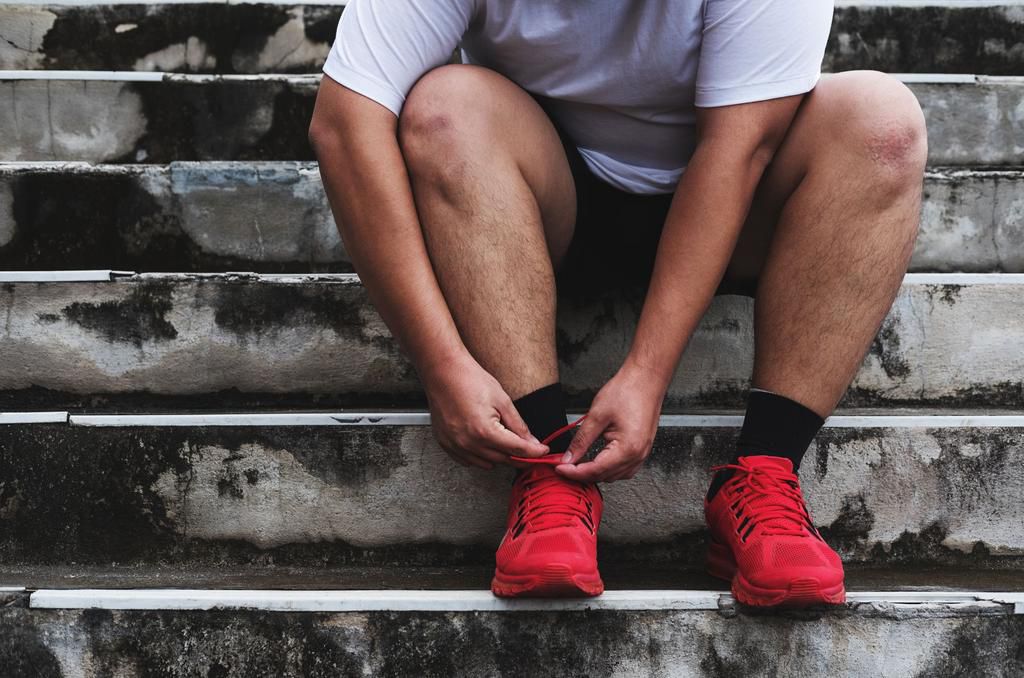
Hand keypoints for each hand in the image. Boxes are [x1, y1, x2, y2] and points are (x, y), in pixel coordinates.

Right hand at [423, 353, 548, 468]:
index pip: (517, 450)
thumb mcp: (502, 400)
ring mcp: (455, 446)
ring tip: (504, 439)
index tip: (543, 451)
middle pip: (503, 460)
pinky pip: (468, 460)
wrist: (443, 372)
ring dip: (499, 456)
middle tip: (528, 446)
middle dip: (519, 455)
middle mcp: (468, 443)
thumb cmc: (470, 380)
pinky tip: (485, 442)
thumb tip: (531, 441)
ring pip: (486, 464)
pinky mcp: (446, 444)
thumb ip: (518, 425)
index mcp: (484, 432)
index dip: (534, 452)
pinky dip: (480, 456)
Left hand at [556, 363, 663, 482]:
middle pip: (605, 476)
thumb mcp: (597, 416)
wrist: (646, 379)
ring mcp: (642, 453)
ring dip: (596, 473)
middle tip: (564, 465)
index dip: (574, 472)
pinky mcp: (642, 448)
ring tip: (577, 464)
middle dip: (583, 474)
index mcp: (628, 449)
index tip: (559, 468)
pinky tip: (597, 461)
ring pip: (615, 475)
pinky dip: (609, 468)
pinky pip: (624, 468)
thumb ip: (581, 440)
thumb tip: (569, 457)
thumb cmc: (627, 391)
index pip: (595, 470)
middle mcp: (638, 455)